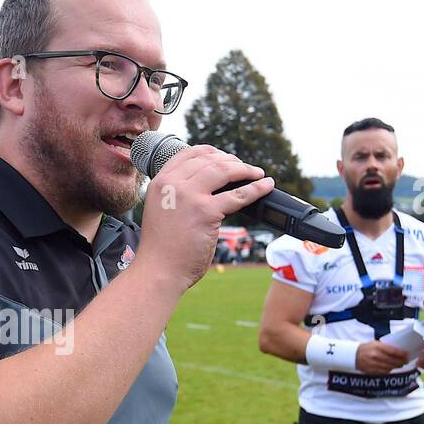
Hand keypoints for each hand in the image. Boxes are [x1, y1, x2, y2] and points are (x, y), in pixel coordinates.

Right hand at [136, 145, 273, 291]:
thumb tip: (205, 187)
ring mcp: (190, 196)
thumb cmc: (161, 249)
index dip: (211, 151)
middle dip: (231, 161)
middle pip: (209, 160)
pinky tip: (266, 185)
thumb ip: (176, 195)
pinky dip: (257, 188)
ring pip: (224, 171)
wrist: (157, 271)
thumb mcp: (161, 210)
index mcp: (160, 182)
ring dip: (245, 170)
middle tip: (245, 168)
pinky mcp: (206, 212)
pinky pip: (239, 195)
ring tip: (257, 174)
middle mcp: (173, 185)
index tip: (224, 156)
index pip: (189, 154)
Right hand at [355, 339, 410, 374]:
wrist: (352, 356)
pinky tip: (392, 367)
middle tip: (406, 360)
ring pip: (390, 367)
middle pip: (393, 360)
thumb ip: (386, 347)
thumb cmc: (365, 348)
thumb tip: (399, 351)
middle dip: (401, 361)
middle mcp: (376, 356)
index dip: (402, 354)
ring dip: (397, 366)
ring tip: (400, 364)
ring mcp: (374, 364)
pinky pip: (384, 372)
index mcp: (377, 347)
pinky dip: (390, 370)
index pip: (394, 351)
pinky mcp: (372, 370)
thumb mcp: (375, 343)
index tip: (407, 354)